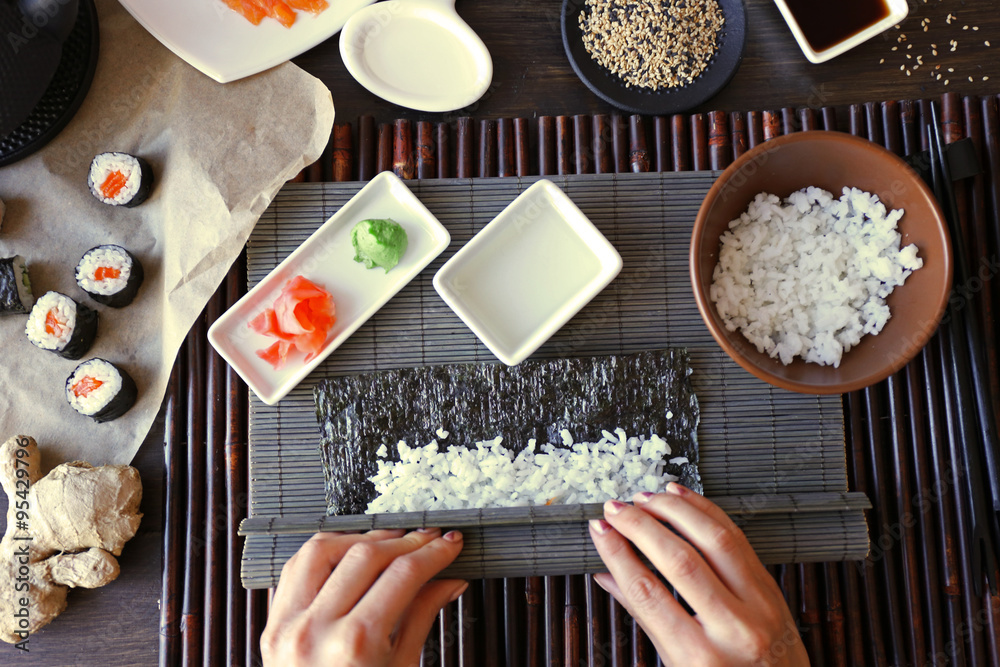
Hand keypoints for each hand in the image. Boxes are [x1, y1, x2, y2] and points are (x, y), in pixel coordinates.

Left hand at [261, 528, 467, 666]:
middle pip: (367, 555)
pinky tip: (349, 554)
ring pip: (324, 549)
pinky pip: (295, 568)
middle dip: (405, 541)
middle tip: (429, 540)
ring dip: (362, 539)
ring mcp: (287, 626)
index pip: (403, 574)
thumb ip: (422, 615)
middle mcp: (316, 630)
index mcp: (355, 646)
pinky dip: (324, 552)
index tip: (449, 544)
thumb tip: (448, 580)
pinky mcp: (271, 624)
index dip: (433, 552)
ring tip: (391, 544)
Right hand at [589, 483, 808, 666]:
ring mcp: (758, 605)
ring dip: (674, 511)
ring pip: (713, 540)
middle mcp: (732, 629)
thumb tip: (606, 576)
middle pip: (679, 561)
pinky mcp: (771, 586)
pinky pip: (737, 538)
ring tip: (645, 499)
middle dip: (640, 527)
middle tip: (615, 510)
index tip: (600, 531)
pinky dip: (706, 511)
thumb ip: (645, 616)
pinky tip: (682, 497)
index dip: (618, 555)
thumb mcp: (678, 665)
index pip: (647, 594)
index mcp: (699, 658)